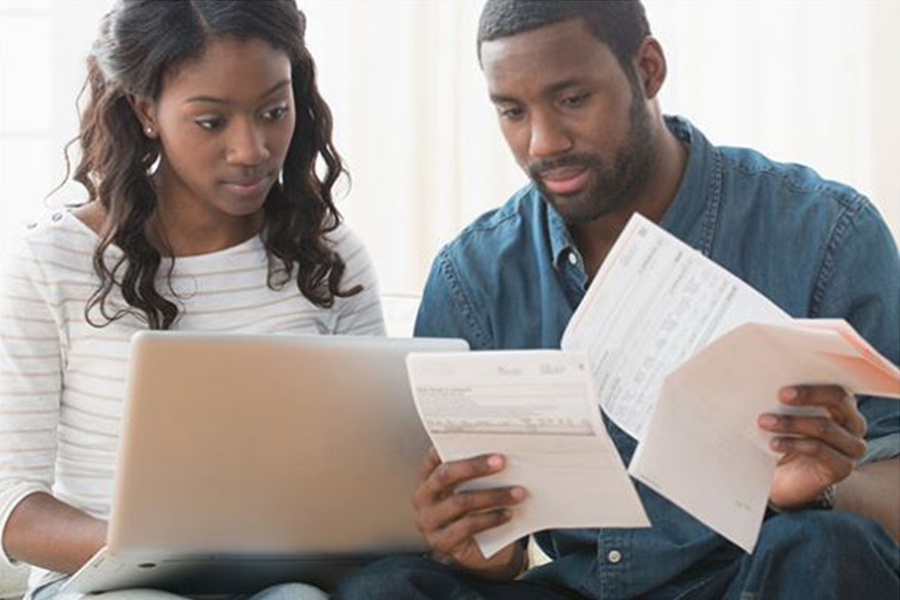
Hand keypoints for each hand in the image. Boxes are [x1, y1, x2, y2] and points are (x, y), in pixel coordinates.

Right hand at [412, 448, 526, 579]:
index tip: (473, 437)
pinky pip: (467, 526)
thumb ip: (476, 473)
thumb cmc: (476, 511)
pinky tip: (508, 513)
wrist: (480, 551)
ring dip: (493, 495)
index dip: (448, 446)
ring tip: (517, 492)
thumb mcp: (473, 489)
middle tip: (501, 461)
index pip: (433, 457)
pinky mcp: (441, 541)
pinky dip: (491, 518)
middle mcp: (423, 498)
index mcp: (427, 479)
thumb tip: (498, 453)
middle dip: (475, 466)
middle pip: (446, 475)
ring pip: (460, 501)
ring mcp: (429, 521)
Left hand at [759, 385, 866, 509]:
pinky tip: (774, 443)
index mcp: (843, 405)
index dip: (812, 386)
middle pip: (838, 402)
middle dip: (808, 395)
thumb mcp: (785, 416)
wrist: (784, 480)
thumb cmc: (784, 439)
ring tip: (764, 422)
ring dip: (791, 422)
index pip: (837, 389)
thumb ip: (787, 400)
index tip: (783, 389)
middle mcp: (853, 424)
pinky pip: (819, 449)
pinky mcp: (844, 467)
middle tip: (779, 395)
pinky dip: (793, 444)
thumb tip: (769, 382)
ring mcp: (852, 447)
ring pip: (824, 427)